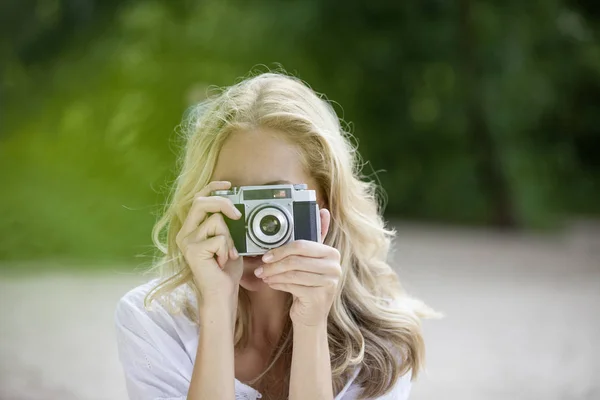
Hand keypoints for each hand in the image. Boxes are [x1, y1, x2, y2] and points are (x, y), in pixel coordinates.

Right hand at [175, 181, 242, 301]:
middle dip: (223, 203)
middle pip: (201, 202)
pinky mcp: (193, 250)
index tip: (228, 184)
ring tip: (227, 254)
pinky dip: (227, 249)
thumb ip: (226, 224)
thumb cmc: (226, 269)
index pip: (198, 199)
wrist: (221, 293)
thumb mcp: (228, 240)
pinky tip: (222, 262)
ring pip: (216, 221)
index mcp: (191, 228)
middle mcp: (185, 233)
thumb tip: (237, 207)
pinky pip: (219, 238)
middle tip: (237, 215)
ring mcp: (187, 241)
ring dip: (229, 238)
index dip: (212, 188)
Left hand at [255, 210, 340, 326]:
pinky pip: (293, 285)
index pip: (303, 245)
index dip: (281, 249)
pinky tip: (271, 283)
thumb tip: (322, 211)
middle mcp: (335, 267)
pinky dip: (278, 284)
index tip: (266, 254)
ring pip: (293, 273)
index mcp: (332, 253)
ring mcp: (329, 282)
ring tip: (263, 275)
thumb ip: (315, 237)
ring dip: (273, 274)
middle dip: (275, 263)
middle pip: (297, 259)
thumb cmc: (307, 284)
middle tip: (261, 267)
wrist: (311, 315)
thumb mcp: (310, 260)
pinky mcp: (320, 296)